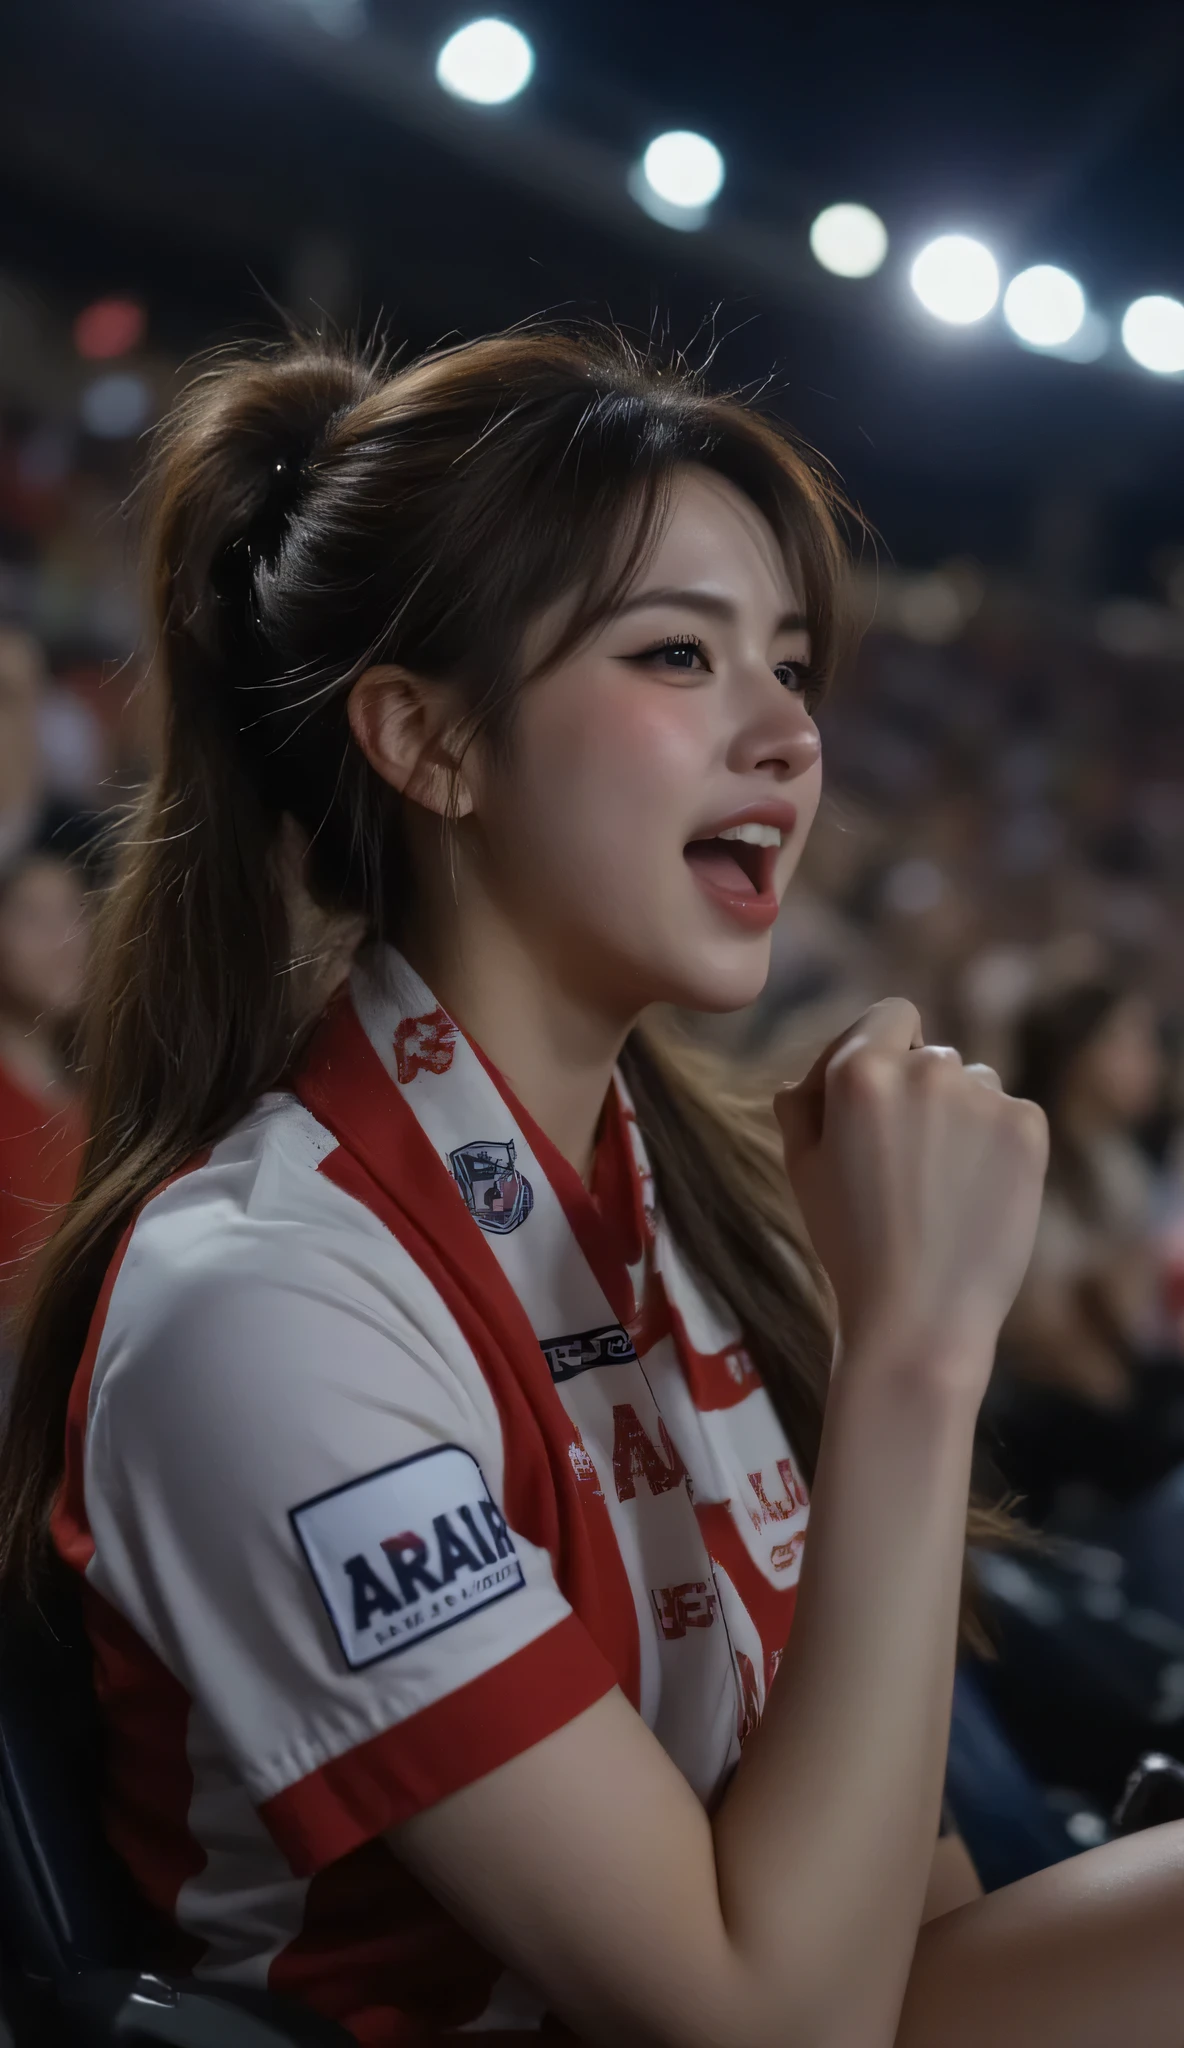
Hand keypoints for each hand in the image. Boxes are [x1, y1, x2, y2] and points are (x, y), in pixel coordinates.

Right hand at [775, 999, 1048, 1391]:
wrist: (918, 1317)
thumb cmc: (849, 1245)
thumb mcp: (799, 1167)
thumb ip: (801, 1103)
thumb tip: (808, 1076)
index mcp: (860, 1070)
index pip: (890, 1014)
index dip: (881, 1049)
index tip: (876, 1098)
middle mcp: (926, 1069)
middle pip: (932, 1054)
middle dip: (918, 1093)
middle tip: (904, 1160)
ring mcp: (983, 1096)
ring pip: (975, 1084)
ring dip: (960, 1116)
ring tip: (941, 1184)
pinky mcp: (1028, 1127)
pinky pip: (1011, 1113)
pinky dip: (997, 1144)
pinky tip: (975, 1191)